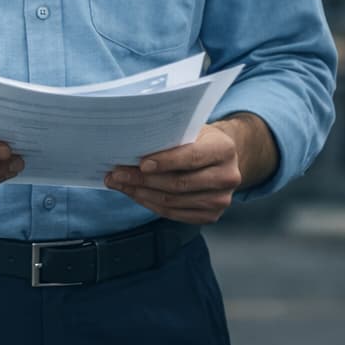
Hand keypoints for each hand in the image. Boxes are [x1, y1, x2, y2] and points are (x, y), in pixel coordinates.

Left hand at [104, 123, 242, 223]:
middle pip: (178, 183)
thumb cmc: (199, 138)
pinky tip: (135, 194)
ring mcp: (220, 200)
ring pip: (173, 201)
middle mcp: (227, 177)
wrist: (221, 156)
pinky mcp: (211, 215)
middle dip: (143, 179)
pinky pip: (174, 213)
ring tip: (119, 184)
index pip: (191, 157)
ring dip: (141, 193)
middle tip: (117, 174)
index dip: (165, 162)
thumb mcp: (191, 129)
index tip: (140, 163)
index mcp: (224, 149)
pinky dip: (151, 204)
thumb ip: (171, 137)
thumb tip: (133, 145)